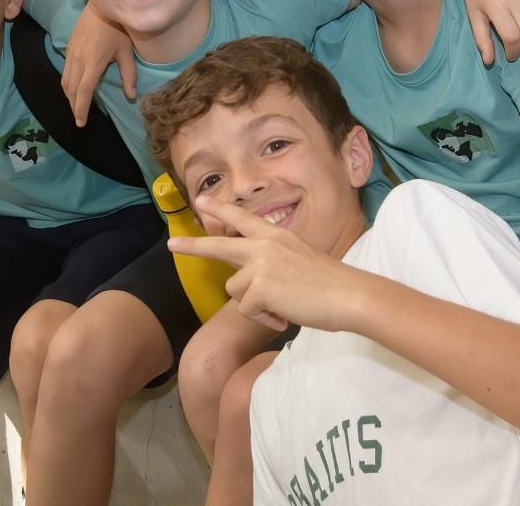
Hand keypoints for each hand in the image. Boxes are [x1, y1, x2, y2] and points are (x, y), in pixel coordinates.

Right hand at [61, 2, 136, 112]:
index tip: (81, 122)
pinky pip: (65, 71)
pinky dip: (67, 84)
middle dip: (73, 106)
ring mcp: (71, 53)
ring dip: (69, 96)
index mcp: (93, 62)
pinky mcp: (68, 47)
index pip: (83, 91)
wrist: (101, 5)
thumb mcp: (127, 51)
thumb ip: (129, 74)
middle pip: (71, 89)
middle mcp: (78, 59)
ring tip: (76, 106)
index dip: (80, 109)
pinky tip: (74, 88)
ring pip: (65, 81)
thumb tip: (131, 96)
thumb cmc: (118, 28)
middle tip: (79, 119)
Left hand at [170, 198, 371, 332]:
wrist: (347, 295)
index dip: (220, 210)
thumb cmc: (328, 283)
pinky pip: (247, 311)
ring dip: (253, 304)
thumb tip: (249, 280)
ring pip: (234, 290)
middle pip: (219, 246)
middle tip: (172, 245)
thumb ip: (271, 261)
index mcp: (275, 236)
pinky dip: (263, 320)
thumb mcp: (297, 259)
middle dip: (193, 246)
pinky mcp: (260, 289)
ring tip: (280, 306)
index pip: (242, 218)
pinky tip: (283, 316)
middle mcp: (265, 246)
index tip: (202, 201)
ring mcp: (261, 266)